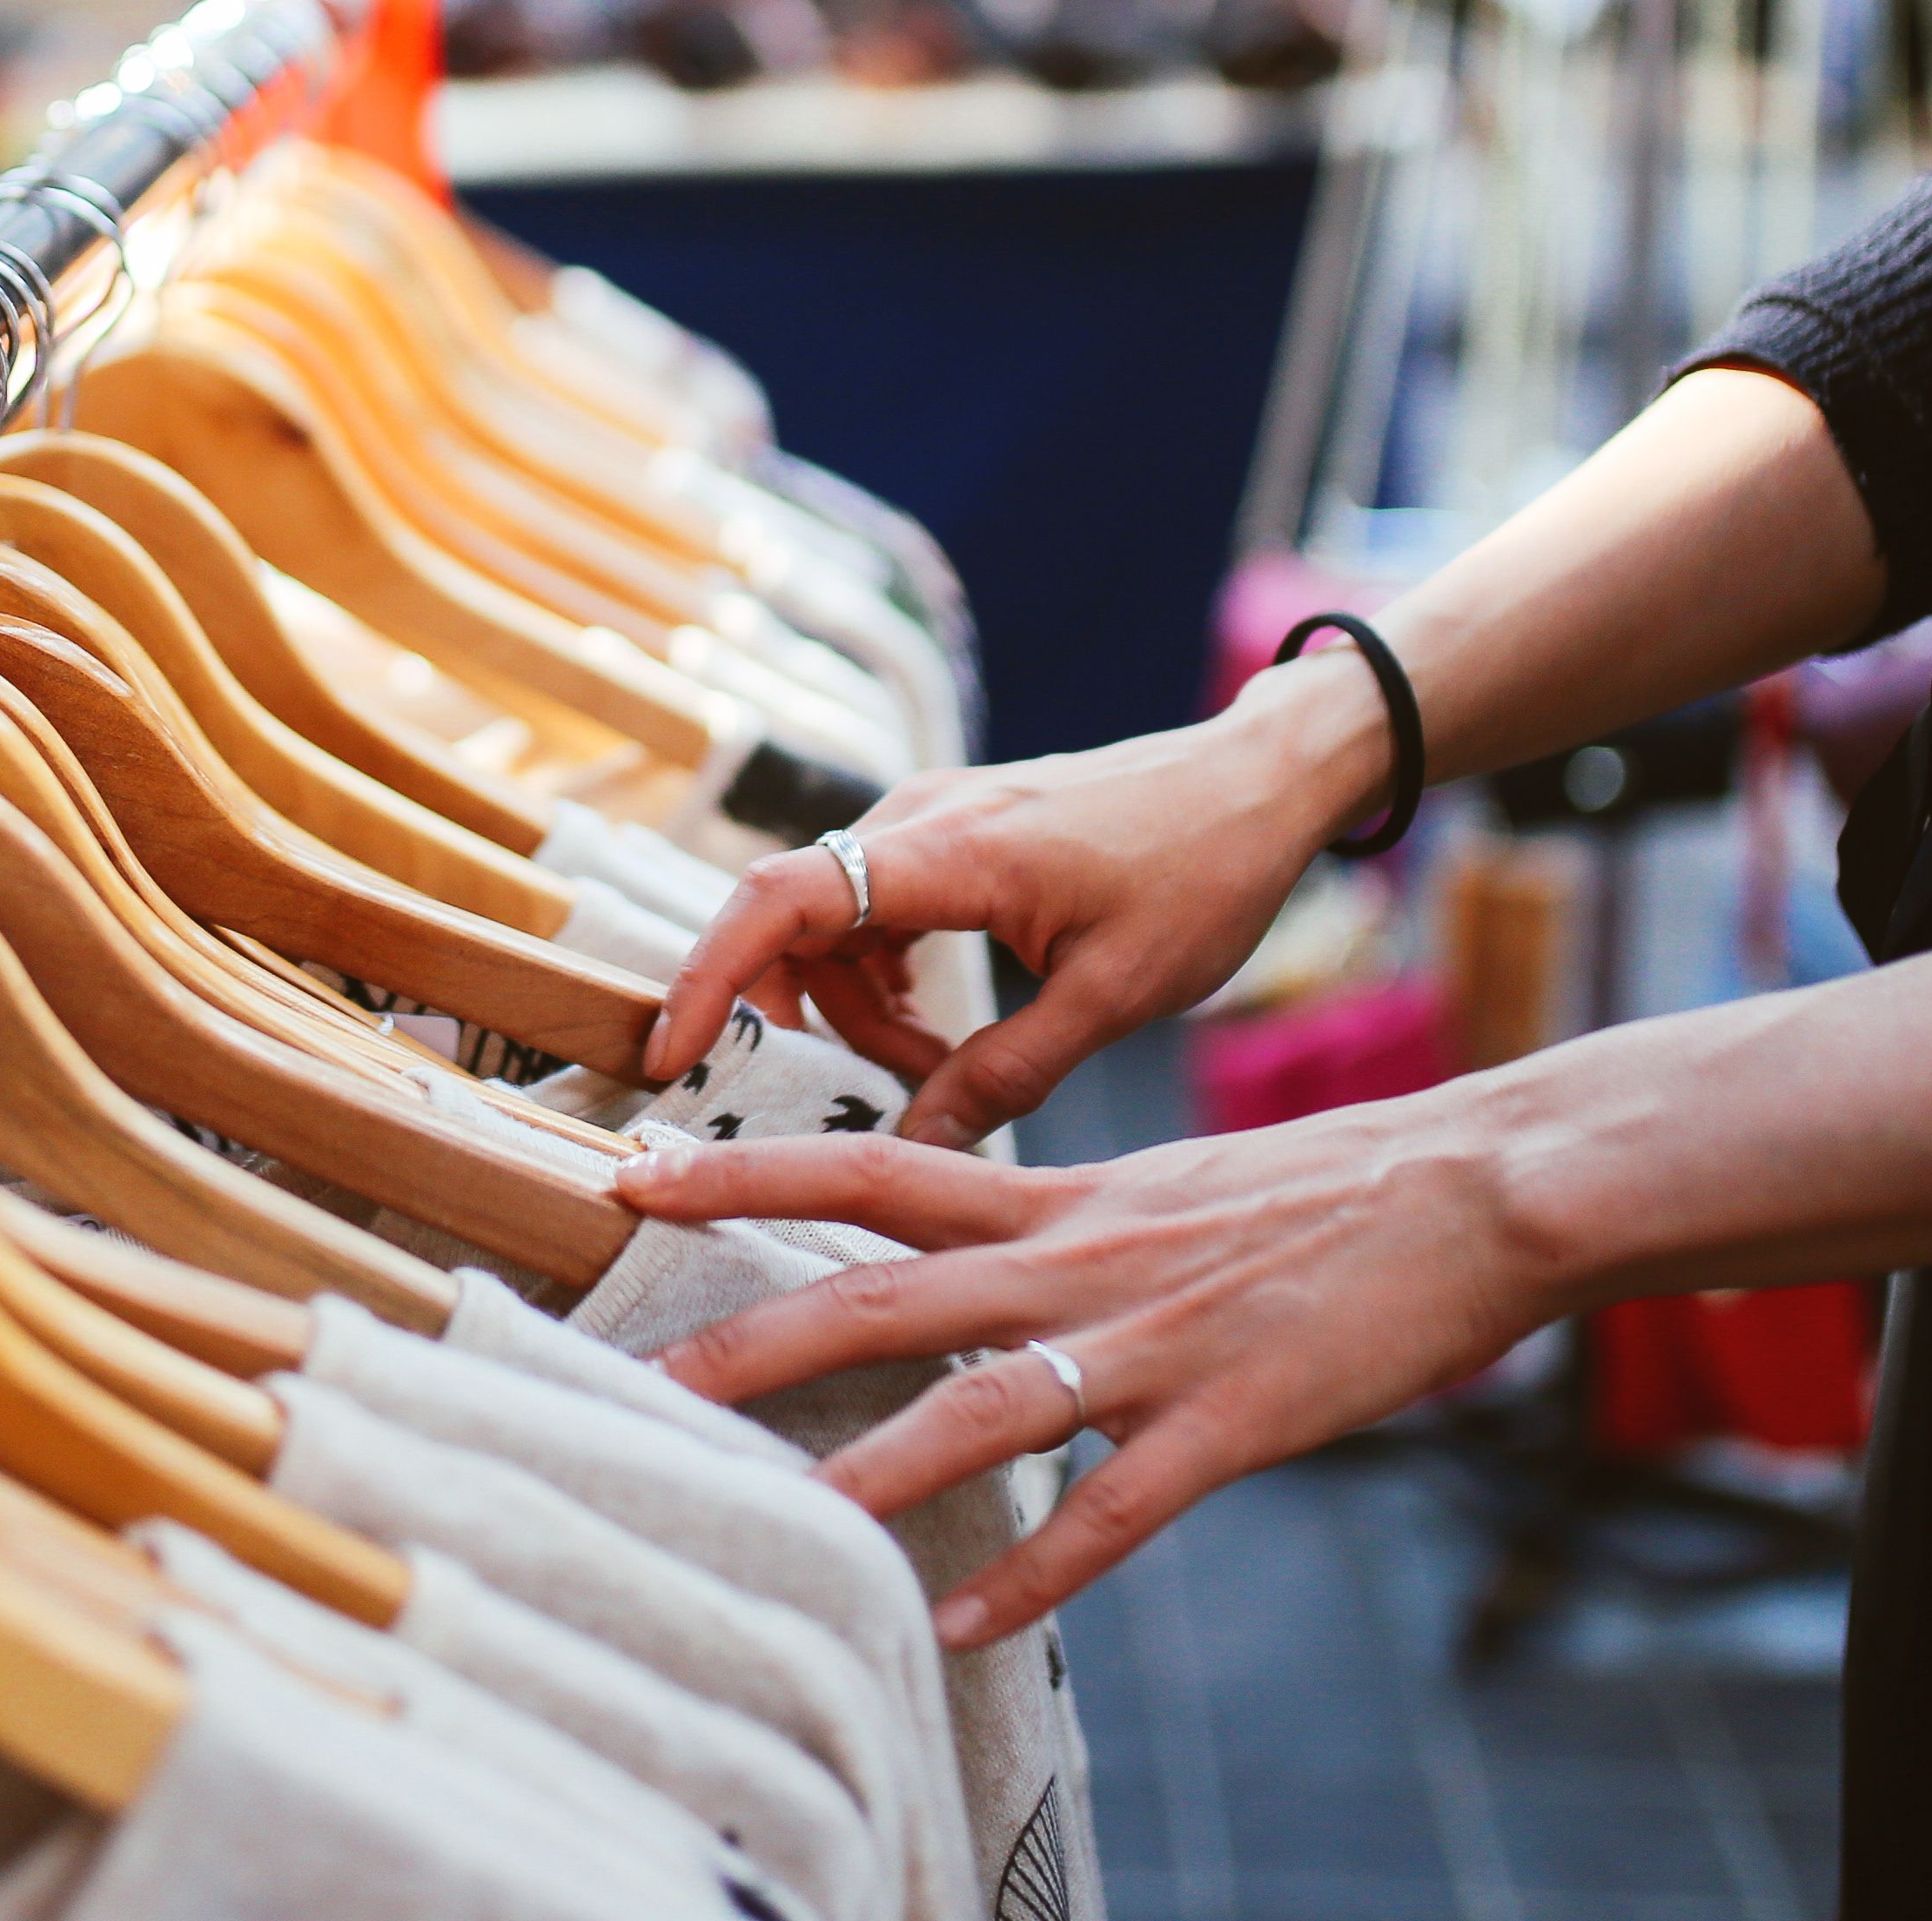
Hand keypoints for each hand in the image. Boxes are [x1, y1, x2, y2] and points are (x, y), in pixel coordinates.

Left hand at [605, 1091, 1560, 1647]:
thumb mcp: (1155, 1185)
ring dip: (877, 1468)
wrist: (1472, 1188)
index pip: (869, 1164)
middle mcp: (1080, 1258)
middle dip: (753, 1334)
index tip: (635, 1168)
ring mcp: (1153, 1342)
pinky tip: (969, 1625)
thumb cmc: (1314, 1191)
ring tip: (782, 1524)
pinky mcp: (1233, 1421)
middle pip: (884, 1288)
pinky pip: (1117, 1511)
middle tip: (639, 1376)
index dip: (746, 1167)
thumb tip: (963, 1253)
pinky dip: (1039, 1572)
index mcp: (1059, 1195)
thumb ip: (1052, 1220)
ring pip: (984, 1404)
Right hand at [644, 658, 1402, 1146]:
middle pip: (791, 918)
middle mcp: (920, 816)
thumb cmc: (1203, 873)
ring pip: (829, 920)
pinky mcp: (949, 828)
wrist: (1258, 783)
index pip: (782, 898)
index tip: (673, 1055)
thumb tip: (916, 1148)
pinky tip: (944, 1029)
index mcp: (952, 849)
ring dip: (852, 1005)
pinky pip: (870, 906)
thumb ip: (1004, 1075)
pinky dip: (881, 974)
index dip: (711, 976)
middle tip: (871, 1089)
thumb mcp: (1113, 996)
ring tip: (937, 1066)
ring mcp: (930, 814)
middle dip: (800, 1016)